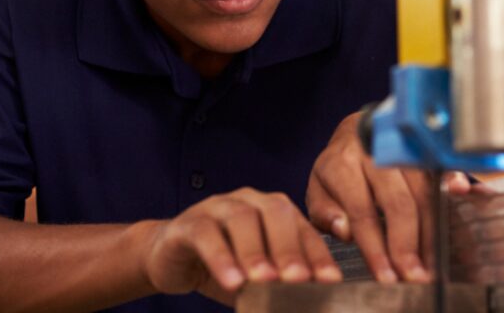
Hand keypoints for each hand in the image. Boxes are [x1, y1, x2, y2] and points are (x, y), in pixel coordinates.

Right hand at [140, 188, 339, 304]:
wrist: (172, 260)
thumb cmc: (225, 268)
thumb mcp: (258, 279)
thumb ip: (282, 285)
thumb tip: (313, 304)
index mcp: (273, 210)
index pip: (302, 227)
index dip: (318, 254)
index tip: (331, 280)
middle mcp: (249, 201)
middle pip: (276, 213)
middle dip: (290, 247)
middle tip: (299, 279)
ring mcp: (217, 207)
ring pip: (241, 219)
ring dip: (255, 251)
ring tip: (264, 280)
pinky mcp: (188, 223)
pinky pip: (206, 234)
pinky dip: (221, 258)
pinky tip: (232, 282)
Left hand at [306, 111, 469, 282]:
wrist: (359, 129)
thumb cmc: (338, 170)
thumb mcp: (318, 189)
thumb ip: (326, 211)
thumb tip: (345, 230)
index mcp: (343, 164)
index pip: (362, 211)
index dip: (375, 247)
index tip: (385, 276)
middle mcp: (375, 153)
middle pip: (398, 203)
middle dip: (407, 244)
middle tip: (414, 276)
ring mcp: (402, 148)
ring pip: (423, 191)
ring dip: (431, 230)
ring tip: (432, 262)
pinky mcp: (423, 148)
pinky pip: (443, 168)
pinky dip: (454, 185)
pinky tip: (461, 199)